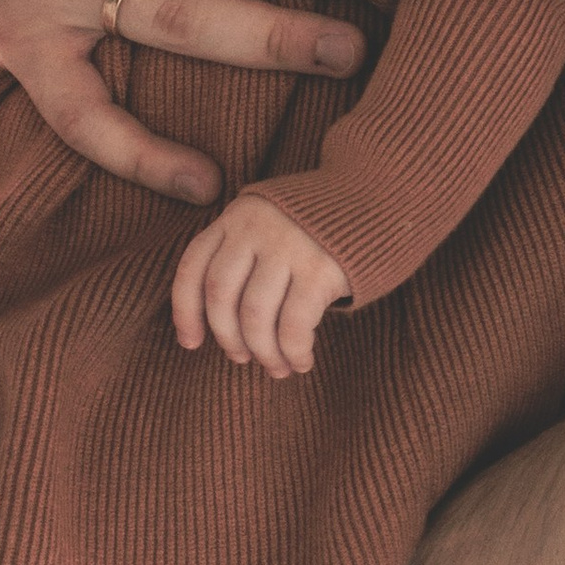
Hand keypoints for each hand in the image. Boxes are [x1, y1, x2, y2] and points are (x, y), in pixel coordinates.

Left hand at [173, 192, 351, 376]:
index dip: (185, 313)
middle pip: (221, 297)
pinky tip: (302, 361)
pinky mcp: (321, 268)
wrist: (379, 196)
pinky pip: (294, 325)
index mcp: (235, 217)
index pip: (193, 269)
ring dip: (264, 353)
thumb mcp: (270, 222)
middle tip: (242, 359)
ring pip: (255, 316)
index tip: (190, 343)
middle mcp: (255, 228)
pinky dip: (294, 352)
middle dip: (228, 338)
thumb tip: (218, 326)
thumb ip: (243, 255)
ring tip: (278, 367)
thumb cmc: (319, 224)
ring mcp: (288, 246)